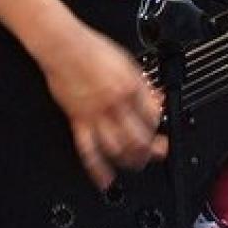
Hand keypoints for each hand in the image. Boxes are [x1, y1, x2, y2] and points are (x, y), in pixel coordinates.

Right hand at [39, 26, 168, 188]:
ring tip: (137, 165)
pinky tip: (105, 180)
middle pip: (139, 136)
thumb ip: (143, 85)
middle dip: (151, 150)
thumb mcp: (128, 63)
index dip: (160, 126)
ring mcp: (96, 115)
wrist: (65, 48)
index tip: (161, 130)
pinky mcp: (77, 121)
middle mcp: (116, 104)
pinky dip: (98, 169)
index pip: (153, 116)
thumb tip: (157, 100)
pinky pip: (88, 150)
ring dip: (130, 160)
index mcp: (131, 87)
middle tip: (157, 154)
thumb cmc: (94, 50)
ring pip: (117, 147)